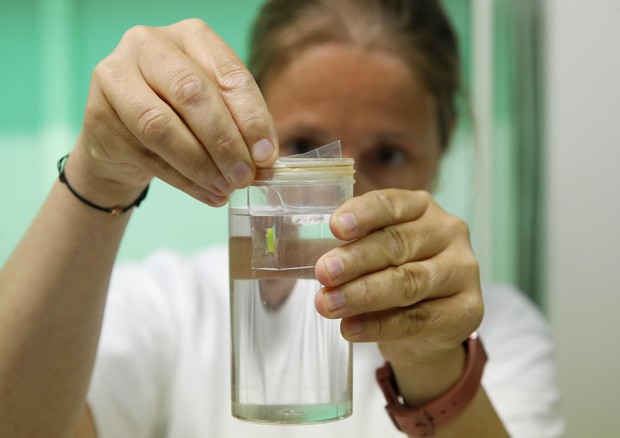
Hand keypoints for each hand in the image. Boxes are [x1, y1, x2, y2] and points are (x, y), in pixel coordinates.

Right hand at [74, 19, 277, 205]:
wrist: (123, 136)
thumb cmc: (180, 115)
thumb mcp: (215, 110)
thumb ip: (240, 127)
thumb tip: (265, 160)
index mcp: (190, 35)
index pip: (228, 75)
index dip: (252, 119)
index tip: (267, 156)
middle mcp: (148, 45)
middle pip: (192, 94)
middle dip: (225, 142)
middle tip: (245, 176)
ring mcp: (115, 76)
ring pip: (162, 126)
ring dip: (201, 165)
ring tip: (225, 188)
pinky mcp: (98, 115)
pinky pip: (147, 154)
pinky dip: (184, 181)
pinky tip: (208, 194)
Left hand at [314, 189, 482, 366]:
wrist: (427, 327)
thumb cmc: (392, 276)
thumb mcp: (374, 255)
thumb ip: (352, 249)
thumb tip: (316, 261)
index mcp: (421, 207)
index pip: (391, 204)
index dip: (363, 214)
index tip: (335, 226)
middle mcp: (448, 232)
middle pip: (397, 244)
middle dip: (355, 259)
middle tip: (323, 273)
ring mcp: (463, 270)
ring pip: (408, 281)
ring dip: (363, 294)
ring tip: (328, 304)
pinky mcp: (468, 309)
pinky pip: (417, 318)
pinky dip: (379, 325)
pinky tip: (350, 328)